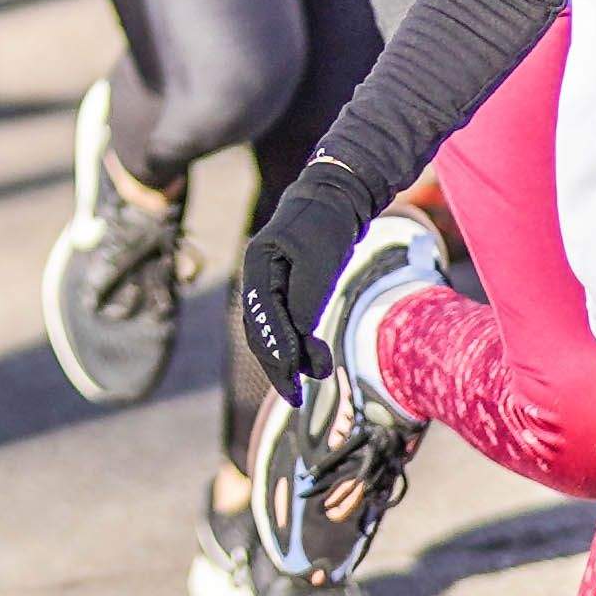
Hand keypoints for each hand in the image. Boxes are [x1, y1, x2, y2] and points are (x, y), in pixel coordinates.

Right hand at [235, 163, 372, 387]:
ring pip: (272, 332)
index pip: (262, 316)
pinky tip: (312, 361)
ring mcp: (271, 284)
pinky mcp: (287, 290)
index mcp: (258, 265)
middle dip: (278, 365)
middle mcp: (258, 278)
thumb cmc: (327, 224)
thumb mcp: (319, 260)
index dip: (277, 348)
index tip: (296, 374)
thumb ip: (305, 298)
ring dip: (289, 359)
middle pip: (260, 330)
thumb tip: (300, 337)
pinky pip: (286, 325)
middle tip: (298, 397)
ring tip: (314, 379)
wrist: (337, 198)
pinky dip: (297, 345)